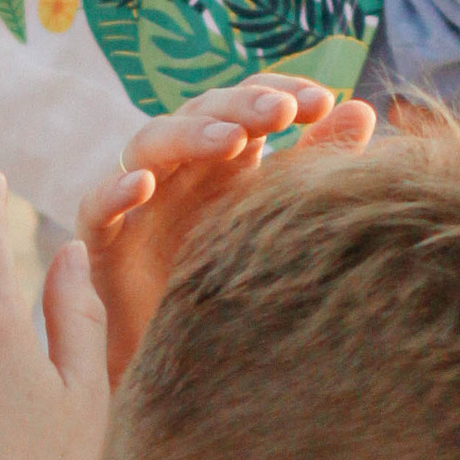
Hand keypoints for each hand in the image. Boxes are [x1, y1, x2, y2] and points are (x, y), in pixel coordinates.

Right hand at [78, 76, 374, 379]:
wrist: (191, 366)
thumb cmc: (238, 284)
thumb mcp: (281, 218)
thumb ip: (315, 165)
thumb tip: (363, 110)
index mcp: (227, 158)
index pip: (248, 103)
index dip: (280, 93)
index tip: (323, 102)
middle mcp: (182, 168)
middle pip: (202, 113)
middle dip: (241, 106)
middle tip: (283, 112)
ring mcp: (140, 200)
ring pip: (150, 145)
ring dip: (188, 136)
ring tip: (231, 141)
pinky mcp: (104, 242)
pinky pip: (96, 208)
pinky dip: (114, 191)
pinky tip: (142, 186)